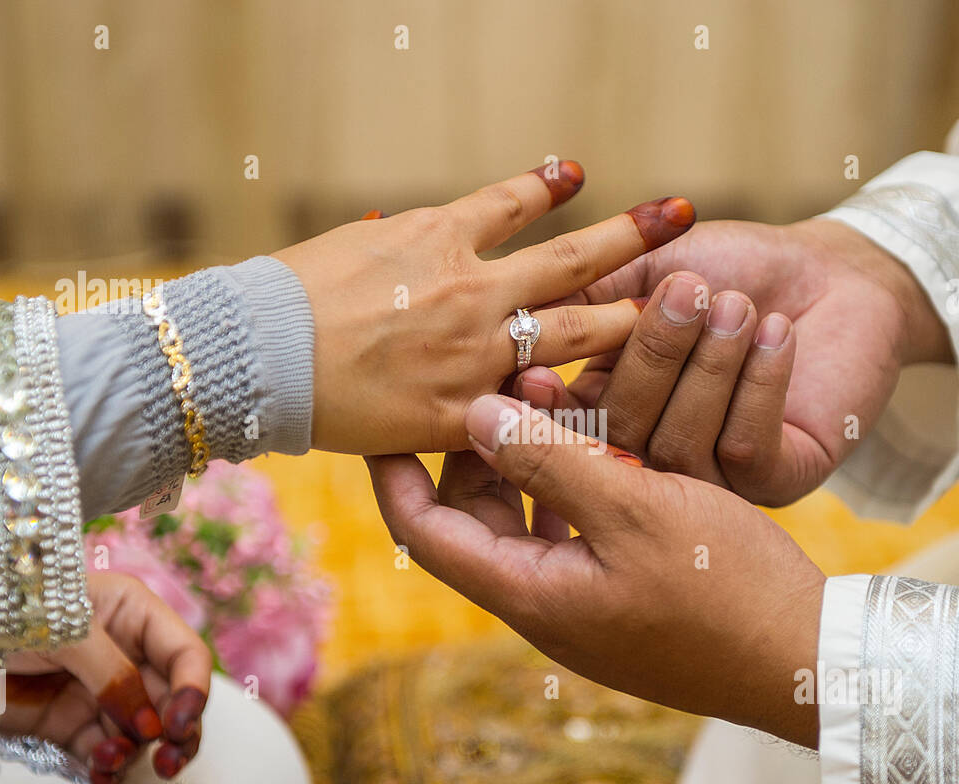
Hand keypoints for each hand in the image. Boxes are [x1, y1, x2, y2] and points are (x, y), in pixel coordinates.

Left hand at [0, 572, 211, 783]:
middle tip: (168, 761)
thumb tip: (150, 726)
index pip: (184, 654)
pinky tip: (99, 769)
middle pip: (173, 699)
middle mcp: (127, 652)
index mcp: (134, 613)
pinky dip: (109, 765)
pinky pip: (106, 750)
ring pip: (143, 731)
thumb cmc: (9, 611)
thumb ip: (114, 675)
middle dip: (176, 731)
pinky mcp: (72, 724)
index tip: (177, 724)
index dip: (192, 689)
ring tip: (110, 759)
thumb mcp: (66, 631)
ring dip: (136, 751)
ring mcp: (101, 690)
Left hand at [272, 160, 695, 454]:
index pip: (575, 384)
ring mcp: (466, 285)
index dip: (629, 370)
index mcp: (483, 399)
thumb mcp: (407, 439)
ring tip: (675, 214)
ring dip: (623, 235)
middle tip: (703, 288)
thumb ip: (467, 423)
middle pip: (591, 321)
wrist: (255, 361)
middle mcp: (488, 345)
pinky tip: (569, 170)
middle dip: (653, 307)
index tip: (668, 360)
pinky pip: (500, 204)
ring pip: (564, 257)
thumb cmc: (324, 409)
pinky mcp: (431, 233)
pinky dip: (537, 186)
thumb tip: (510, 417)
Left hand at [365, 396, 825, 747]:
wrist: (808, 659)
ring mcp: (585, 603)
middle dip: (470, 453)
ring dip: (524, 462)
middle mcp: (545, 603)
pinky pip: (573, 530)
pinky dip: (570, 483)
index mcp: (529, 593)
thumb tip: (476, 416)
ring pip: (525, 521)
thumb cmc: (725, 586)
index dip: (394, 473)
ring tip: (538, 396)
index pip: (425, 530)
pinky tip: (596, 436)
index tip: (383, 419)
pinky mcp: (624, 594)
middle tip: (483, 386)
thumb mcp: (635, 510)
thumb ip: (550, 461)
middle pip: (473, 521)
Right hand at [519, 218, 949, 504]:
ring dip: (710, 367)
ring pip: (682, 447)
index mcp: (615, 410)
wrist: (838, 273)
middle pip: (624, 437)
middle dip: (652, 359)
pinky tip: (776, 333)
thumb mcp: (647, 272)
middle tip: (686, 290)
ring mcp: (715, 479)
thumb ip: (585, 299)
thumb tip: (511, 324)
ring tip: (735, 302)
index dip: (550, 404)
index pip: (565, 425)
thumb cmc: (737, 265)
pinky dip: (757, 387)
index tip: (538, 372)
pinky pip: (746, 451)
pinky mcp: (778, 480)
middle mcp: (656, 458)